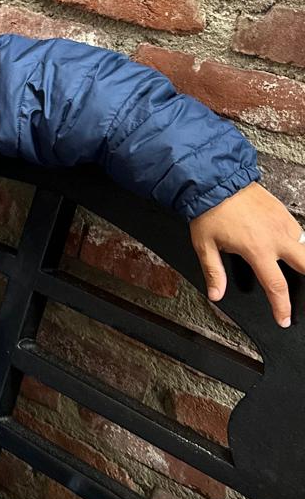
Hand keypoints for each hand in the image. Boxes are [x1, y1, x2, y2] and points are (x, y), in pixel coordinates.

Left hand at [188, 182, 304, 327]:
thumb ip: (213, 272)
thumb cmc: (209, 211)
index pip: (276, 286)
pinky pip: (299, 232)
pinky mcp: (284, 212)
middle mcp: (276, 237)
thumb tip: (216, 294)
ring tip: (298, 270)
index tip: (285, 319)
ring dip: (304, 261)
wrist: (216, 180)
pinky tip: (293, 249)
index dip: (282, 306)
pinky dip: (300, 243)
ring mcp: (283, 223)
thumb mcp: (204, 245)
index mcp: (257, 249)